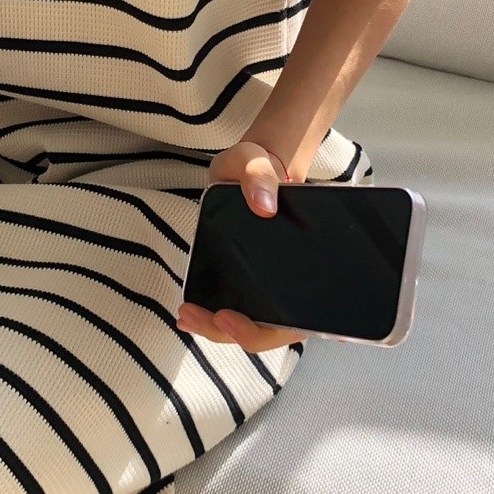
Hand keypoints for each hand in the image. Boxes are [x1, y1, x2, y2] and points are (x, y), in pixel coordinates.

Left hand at [176, 140, 309, 352]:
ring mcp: (271, 284)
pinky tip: (190, 313)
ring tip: (187, 316)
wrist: (252, 168)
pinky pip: (241, 310)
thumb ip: (259, 175)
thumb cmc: (258, 168)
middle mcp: (292, 281)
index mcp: (306, 260)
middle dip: (230, 333)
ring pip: (254, 325)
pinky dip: (216, 318)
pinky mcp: (252, 280)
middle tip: (193, 316)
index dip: (264, 330)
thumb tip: (264, 206)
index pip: (295, 318)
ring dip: (219, 329)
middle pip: (270, 329)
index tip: (227, 317)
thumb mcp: (255, 160)